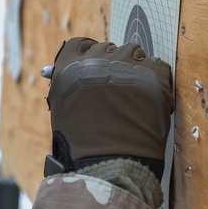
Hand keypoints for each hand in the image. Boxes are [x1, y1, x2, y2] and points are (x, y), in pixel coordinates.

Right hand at [42, 37, 172, 179]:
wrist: (110, 164)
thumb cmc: (82, 143)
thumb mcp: (62, 109)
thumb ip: (62, 84)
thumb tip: (50, 69)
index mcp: (69, 66)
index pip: (81, 44)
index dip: (90, 56)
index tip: (97, 70)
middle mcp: (95, 59)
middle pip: (109, 48)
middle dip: (113, 64)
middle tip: (117, 90)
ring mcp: (125, 64)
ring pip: (134, 52)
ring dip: (134, 68)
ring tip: (134, 96)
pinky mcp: (152, 74)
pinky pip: (157, 64)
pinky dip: (156, 78)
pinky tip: (150, 98)